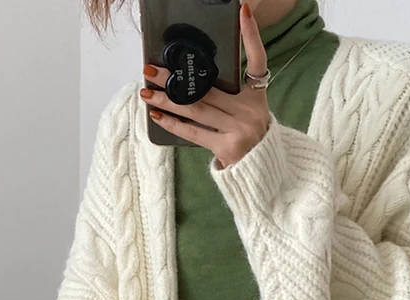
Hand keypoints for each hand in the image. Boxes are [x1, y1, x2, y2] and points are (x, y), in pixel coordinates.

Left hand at [140, 2, 269, 168]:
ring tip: (146, 91)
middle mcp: (249, 112)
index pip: (257, 60)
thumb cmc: (251, 140)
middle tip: (151, 68)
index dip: (251, 36)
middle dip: (176, 78)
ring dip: (167, 99)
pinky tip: (157, 115)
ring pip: (196, 109)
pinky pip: (194, 133)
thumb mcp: (249, 113)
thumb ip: (231, 97)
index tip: (243, 11)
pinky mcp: (226, 148)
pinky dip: (173, 124)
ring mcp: (238, 130)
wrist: (263, 174)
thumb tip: (193, 81)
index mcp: (257, 98)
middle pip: (208, 88)